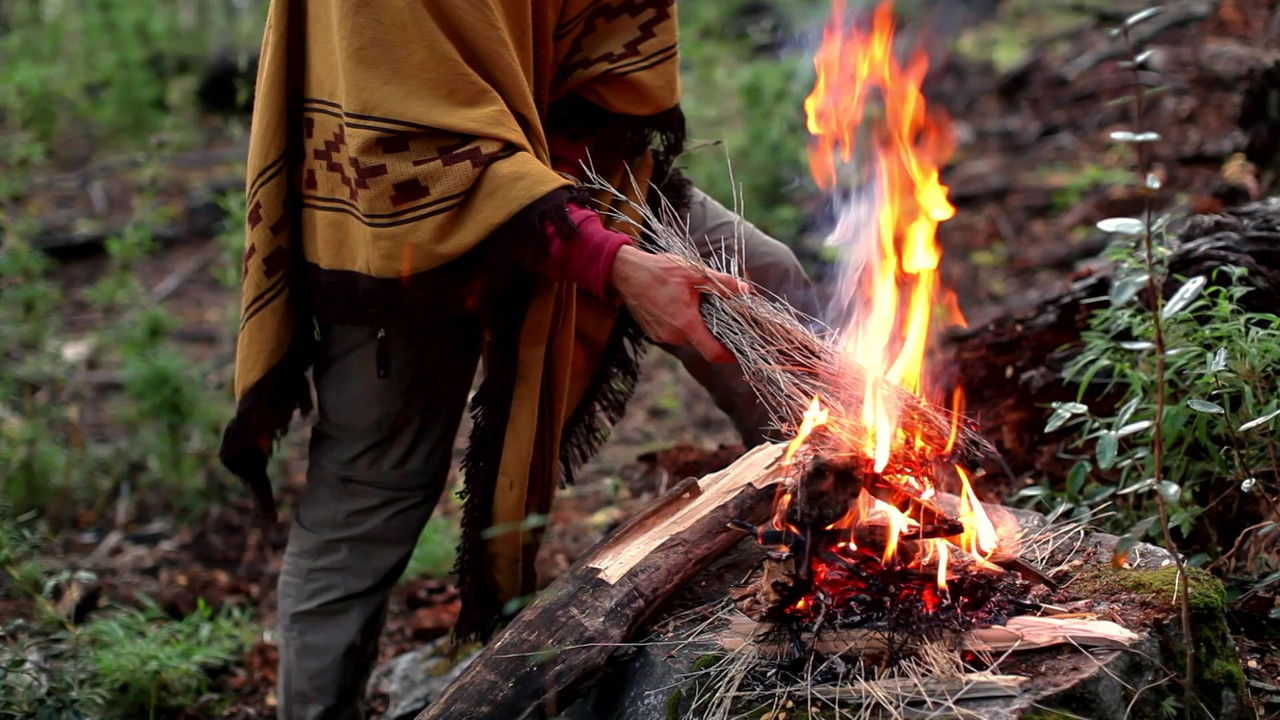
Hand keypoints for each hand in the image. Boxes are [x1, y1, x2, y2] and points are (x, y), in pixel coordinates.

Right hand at [609, 245, 747, 362]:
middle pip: (702, 345)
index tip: (741, 352)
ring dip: (698, 329)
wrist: (625, 273)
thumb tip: (745, 290)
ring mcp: (661, 336)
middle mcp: (673, 336)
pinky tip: (684, 308)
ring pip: (689, 339)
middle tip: (726, 321)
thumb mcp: (695, 272)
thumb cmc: (660, 270)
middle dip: (715, 336)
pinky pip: (675, 335)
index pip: (713, 353)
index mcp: (685, 324)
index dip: (730, 356)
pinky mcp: (654, 333)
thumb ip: (723, 283)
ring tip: (703, 310)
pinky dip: (684, 326)